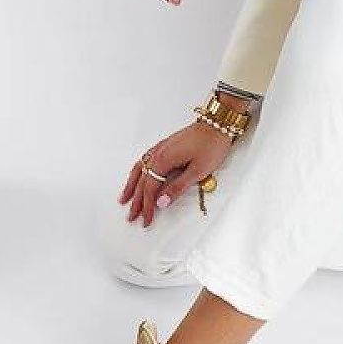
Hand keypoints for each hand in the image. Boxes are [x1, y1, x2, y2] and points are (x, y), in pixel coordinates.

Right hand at [118, 121, 235, 227]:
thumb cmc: (211, 145)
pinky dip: (137, 171)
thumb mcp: (198, 171)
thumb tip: (160, 202)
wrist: (218, 123)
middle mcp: (158, 153)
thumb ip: (177, 187)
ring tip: (124, 198)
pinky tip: (137, 175)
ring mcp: (160, 148)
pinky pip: (144, 160)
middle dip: (136, 201)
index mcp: (164, 160)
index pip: (150, 189)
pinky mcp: (165, 145)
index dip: (147, 206)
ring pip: (140, 169)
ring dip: (132, 186)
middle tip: (131, 217)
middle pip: (142, 181)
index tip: (146, 220)